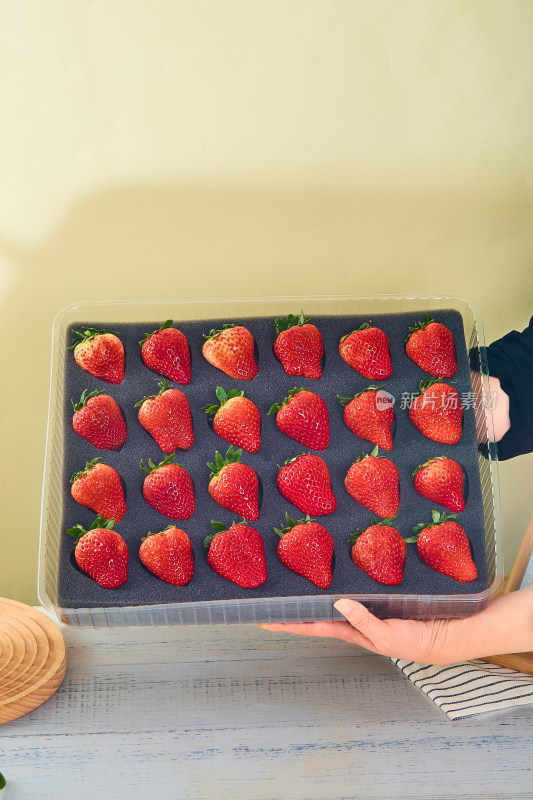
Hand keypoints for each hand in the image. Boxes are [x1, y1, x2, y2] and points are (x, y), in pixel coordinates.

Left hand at [259, 600, 457, 663]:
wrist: (443, 637)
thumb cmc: (415, 641)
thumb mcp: (386, 636)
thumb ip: (363, 621)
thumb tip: (337, 603)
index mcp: (350, 632)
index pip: (311, 626)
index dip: (287, 623)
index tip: (263, 619)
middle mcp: (351, 621)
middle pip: (315, 613)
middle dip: (293, 608)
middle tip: (269, 597)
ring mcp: (362, 611)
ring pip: (329, 602)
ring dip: (312, 597)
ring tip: (292, 584)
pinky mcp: (375, 600)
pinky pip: (349, 591)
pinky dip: (337, 586)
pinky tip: (331, 575)